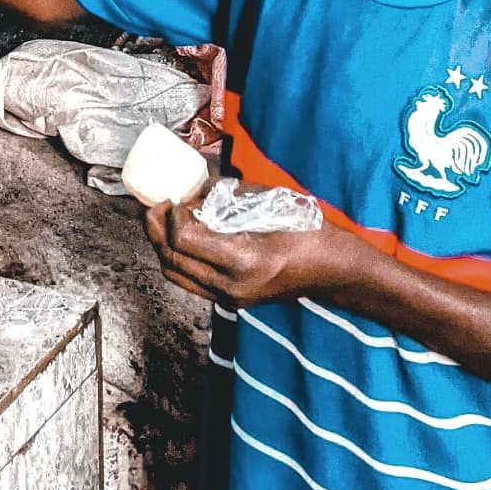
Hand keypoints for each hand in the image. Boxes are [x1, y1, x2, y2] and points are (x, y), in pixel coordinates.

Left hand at [143, 199, 361, 309]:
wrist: (335, 272)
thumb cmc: (311, 232)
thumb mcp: (272, 203)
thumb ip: (229, 196)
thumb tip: (197, 188)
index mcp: (243, 259)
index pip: (183, 239)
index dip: (170, 215)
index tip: (174, 196)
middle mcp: (231, 285)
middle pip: (171, 259)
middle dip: (155, 229)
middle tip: (155, 204)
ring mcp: (230, 298)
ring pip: (175, 274)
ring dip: (162, 246)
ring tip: (163, 220)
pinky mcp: (231, 301)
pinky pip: (189, 281)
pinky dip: (178, 259)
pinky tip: (183, 238)